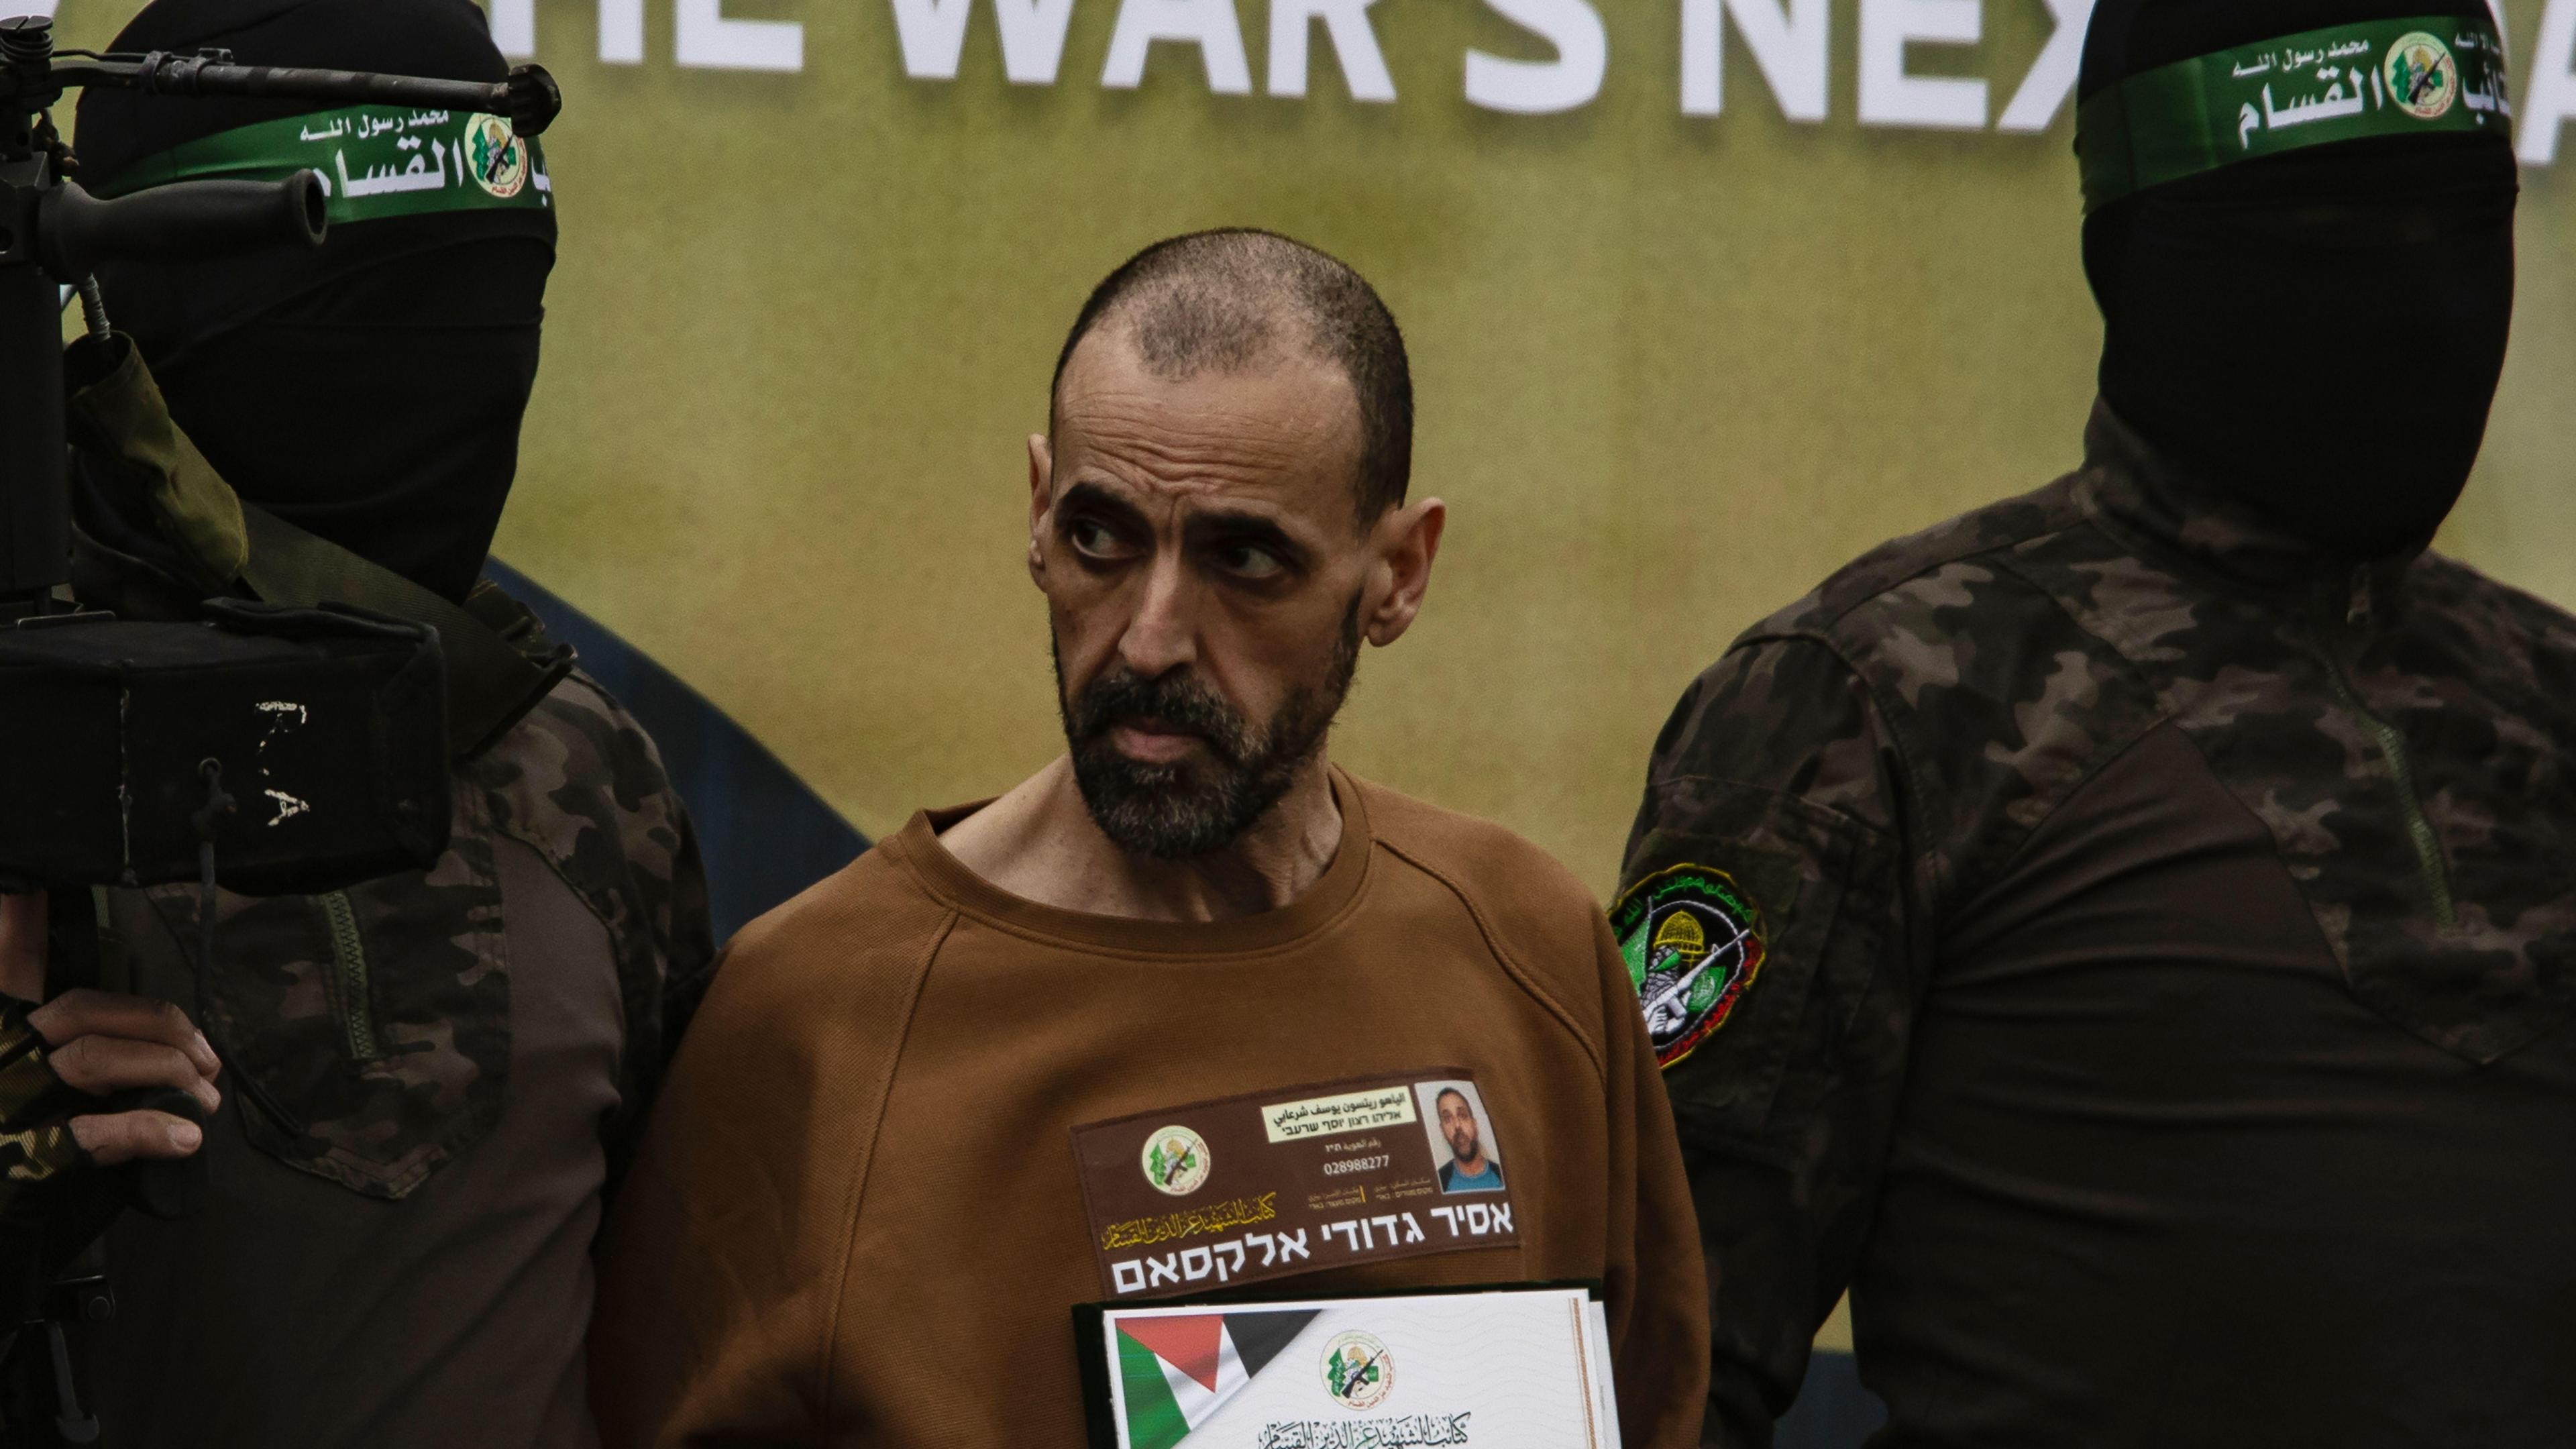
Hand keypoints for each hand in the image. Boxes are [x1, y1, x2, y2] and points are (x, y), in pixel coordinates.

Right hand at [1, 891, 221, 1165]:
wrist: (3, 1240)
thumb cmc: (28, 1167)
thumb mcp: (50, 1096)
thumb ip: (95, 1059)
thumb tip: (176, 1057)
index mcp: (3, 1036)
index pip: (8, 961)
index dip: (15, 918)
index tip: (26, 879)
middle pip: (82, 1010)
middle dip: (161, 1027)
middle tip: (208, 1061)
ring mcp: (4, 1107)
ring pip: (92, 1058)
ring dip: (168, 1074)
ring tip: (207, 1102)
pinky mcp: (19, 1161)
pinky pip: (92, 1133)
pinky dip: (148, 1129)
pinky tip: (185, 1137)